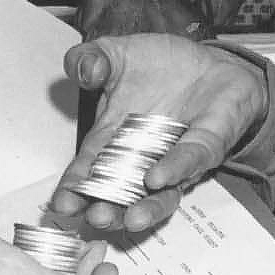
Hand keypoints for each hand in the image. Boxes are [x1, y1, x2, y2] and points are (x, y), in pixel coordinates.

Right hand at [45, 35, 267, 237]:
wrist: (210, 62)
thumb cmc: (162, 67)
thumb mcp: (117, 55)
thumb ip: (93, 60)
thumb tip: (83, 71)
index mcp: (115, 139)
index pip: (91, 170)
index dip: (76, 189)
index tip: (63, 205)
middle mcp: (145, 158)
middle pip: (124, 194)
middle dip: (109, 209)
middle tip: (94, 219)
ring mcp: (177, 157)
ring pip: (162, 194)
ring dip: (145, 207)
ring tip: (129, 219)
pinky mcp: (208, 144)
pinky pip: (192, 161)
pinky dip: (175, 169)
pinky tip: (159, 177)